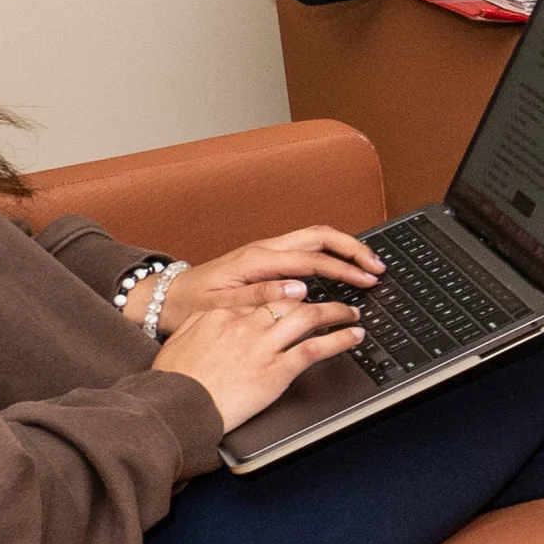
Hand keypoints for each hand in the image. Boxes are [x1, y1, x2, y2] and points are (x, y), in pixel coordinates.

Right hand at [159, 282, 365, 430]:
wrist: (179, 407)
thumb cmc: (175, 381)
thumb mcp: (179, 341)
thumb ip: (199, 324)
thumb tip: (215, 315)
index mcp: (221, 314)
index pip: (261, 299)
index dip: (284, 301)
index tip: (297, 303)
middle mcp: (245, 324)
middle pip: (289, 302)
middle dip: (316, 300)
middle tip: (335, 301)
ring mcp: (263, 346)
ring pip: (308, 317)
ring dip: (336, 312)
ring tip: (352, 313)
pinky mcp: (277, 370)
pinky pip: (315, 349)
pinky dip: (340, 339)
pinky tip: (354, 336)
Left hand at [161, 229, 385, 339]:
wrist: (167, 297)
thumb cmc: (191, 305)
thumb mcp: (222, 307)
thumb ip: (260, 298)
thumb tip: (299, 291)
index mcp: (257, 260)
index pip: (313, 259)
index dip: (344, 270)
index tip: (367, 281)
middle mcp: (265, 249)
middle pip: (320, 236)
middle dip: (353, 249)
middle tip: (377, 267)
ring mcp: (265, 251)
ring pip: (314, 238)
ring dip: (343, 249)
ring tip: (366, 264)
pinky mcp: (265, 259)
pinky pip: (304, 249)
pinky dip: (329, 254)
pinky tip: (340, 267)